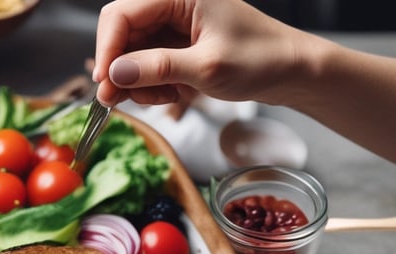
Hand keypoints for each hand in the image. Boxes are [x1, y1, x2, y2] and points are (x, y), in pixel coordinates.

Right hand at [92, 0, 305, 107]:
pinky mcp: (176, 45)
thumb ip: (158, 68)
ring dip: (136, 82)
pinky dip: (150, 85)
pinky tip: (171, 94)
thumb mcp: (207, 67)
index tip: (104, 81)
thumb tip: (114, 74)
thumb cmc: (262, 60)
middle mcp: (173, 5)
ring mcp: (173, 26)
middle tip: (115, 101)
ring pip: (130, 54)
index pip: (122, 14)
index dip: (107, 48)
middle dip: (118, 69)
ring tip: (163, 97)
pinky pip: (146, 65)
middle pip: (122, 33)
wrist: (291, 71)